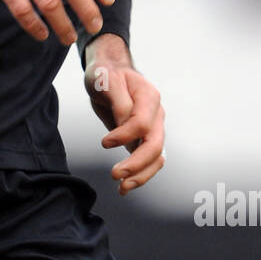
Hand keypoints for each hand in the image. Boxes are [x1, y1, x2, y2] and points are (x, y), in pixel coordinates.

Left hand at [84, 34, 165, 194]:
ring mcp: (153, 127)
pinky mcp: (144, 138)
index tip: (105, 142)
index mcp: (148, 97)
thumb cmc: (107, 74)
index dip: (124, 136)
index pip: (142, 123)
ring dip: (141, 175)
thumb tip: (124, 124)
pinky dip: (139, 175)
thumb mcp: (107, 81)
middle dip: (136, 164)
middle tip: (115, 174)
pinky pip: (148, 160)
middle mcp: (156, 114)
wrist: (109, 71)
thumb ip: (119, 102)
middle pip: (154, 145)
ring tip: (122, 188)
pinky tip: (125, 186)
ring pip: (156, 157)